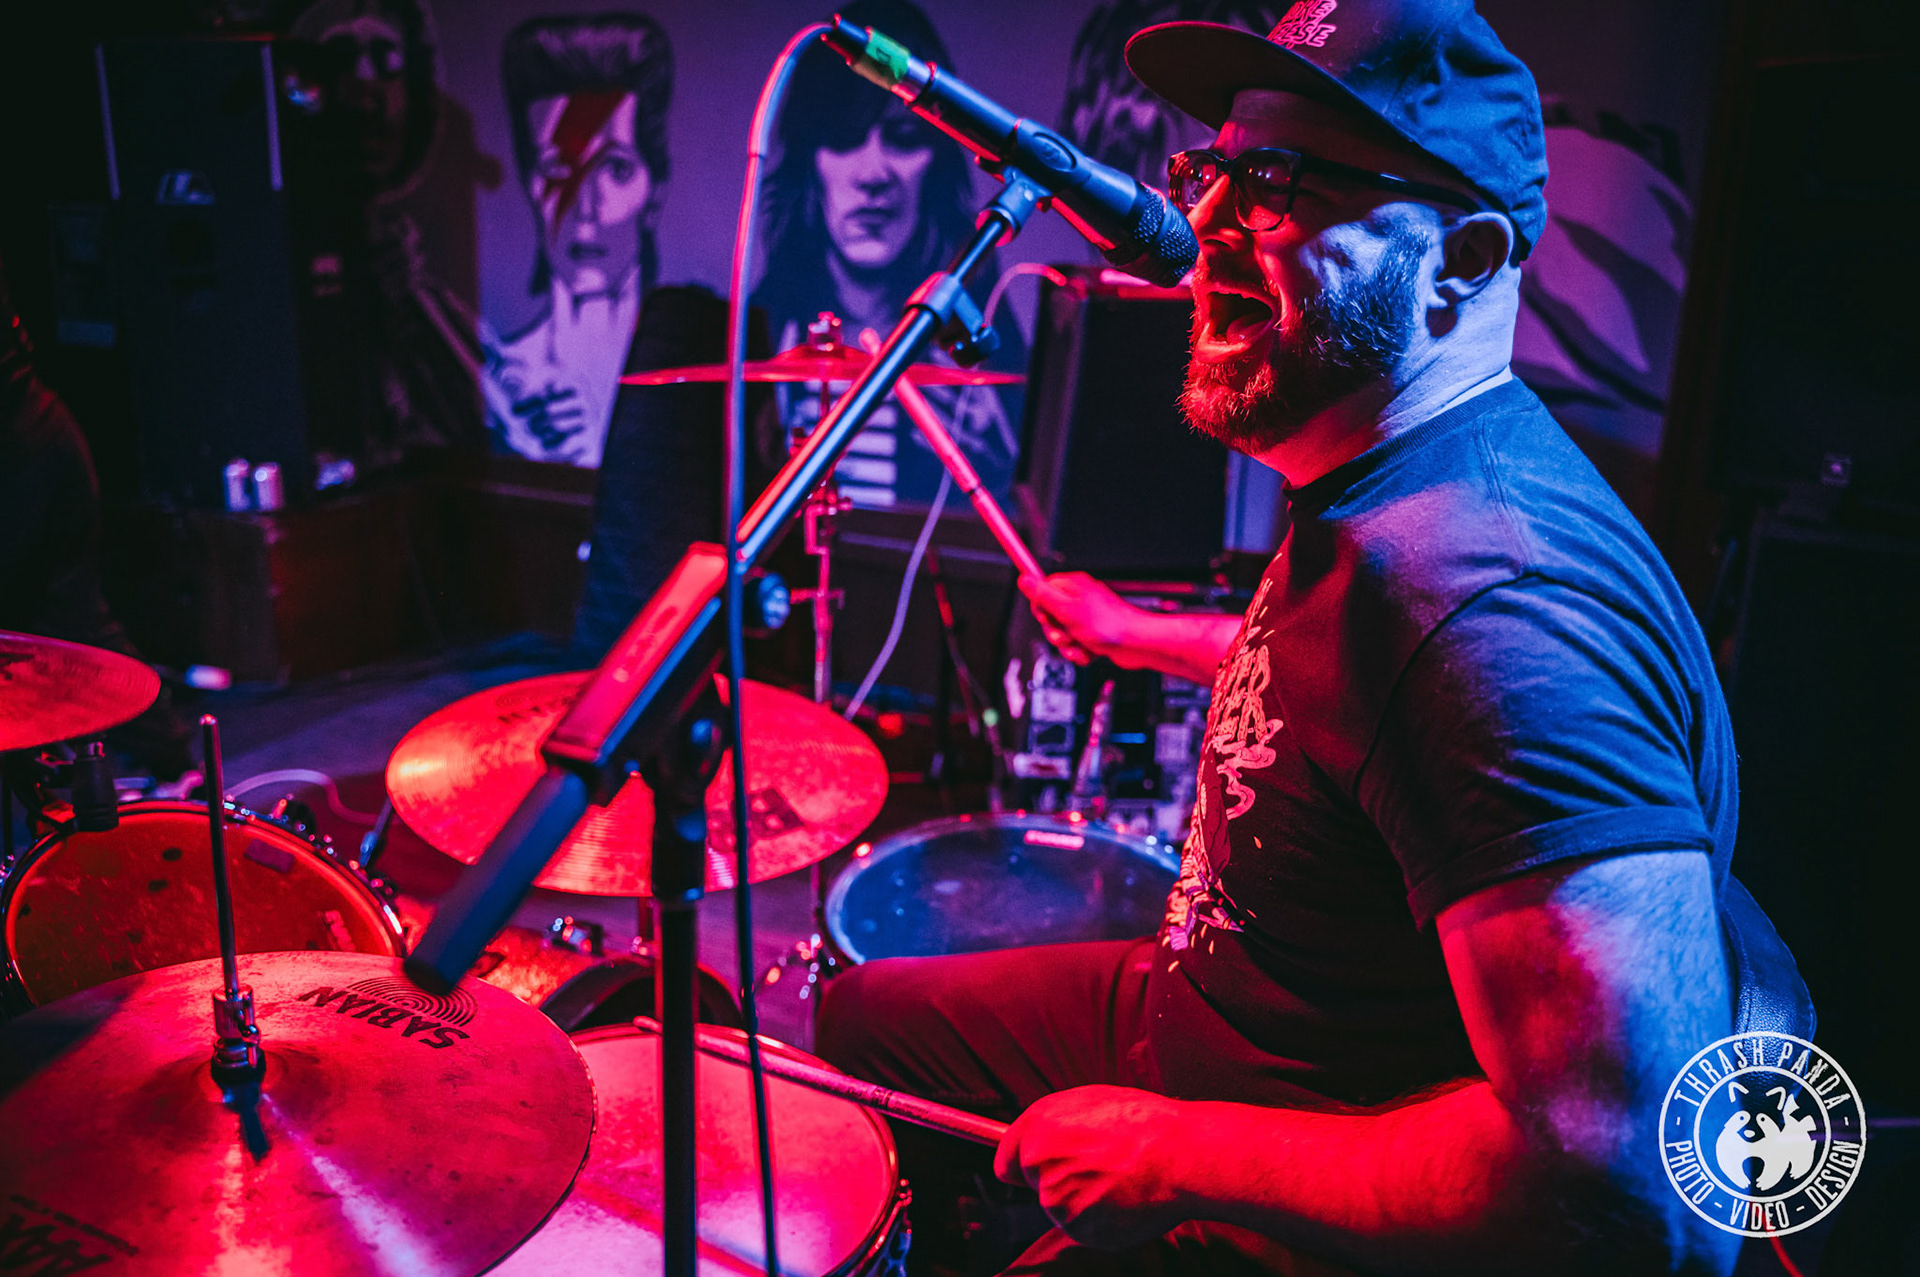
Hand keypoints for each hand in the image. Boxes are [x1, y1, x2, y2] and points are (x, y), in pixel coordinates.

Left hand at [994, 1085, 1190, 1248]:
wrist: (1178, 1154)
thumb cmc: (1144, 1122)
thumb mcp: (1091, 1101)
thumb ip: (1055, 1124)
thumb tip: (1045, 1138)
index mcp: (1038, 1126)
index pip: (1006, 1161)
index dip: (1022, 1167)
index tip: (1031, 1172)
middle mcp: (1039, 1163)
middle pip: (1036, 1185)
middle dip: (1059, 1181)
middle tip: (1099, 1168)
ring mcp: (1057, 1200)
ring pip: (1062, 1208)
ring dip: (1083, 1201)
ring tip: (1119, 1180)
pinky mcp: (1079, 1229)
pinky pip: (1085, 1228)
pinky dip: (1101, 1220)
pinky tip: (1124, 1199)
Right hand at [1018, 572, 1148, 666]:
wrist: (1136, 644)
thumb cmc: (1109, 625)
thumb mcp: (1067, 610)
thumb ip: (1043, 596)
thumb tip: (1025, 579)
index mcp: (1072, 587)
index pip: (1043, 591)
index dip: (1041, 608)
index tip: (1047, 616)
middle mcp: (1079, 600)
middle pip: (1050, 616)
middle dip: (1055, 632)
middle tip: (1065, 634)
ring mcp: (1086, 618)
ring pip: (1062, 634)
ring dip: (1068, 645)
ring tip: (1079, 645)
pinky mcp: (1092, 634)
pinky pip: (1075, 645)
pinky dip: (1079, 652)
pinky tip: (1088, 652)